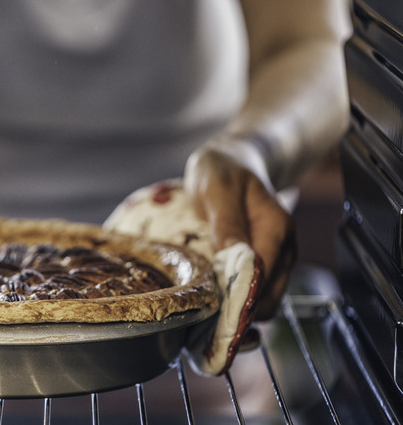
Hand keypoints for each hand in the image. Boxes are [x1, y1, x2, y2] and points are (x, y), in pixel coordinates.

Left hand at [184, 144, 295, 319]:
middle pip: (267, 300)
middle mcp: (283, 250)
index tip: (210, 313)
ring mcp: (275, 260)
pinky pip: (253, 295)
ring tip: (202, 318)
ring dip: (235, 313)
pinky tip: (210, 305)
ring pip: (262, 303)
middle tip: (200, 322)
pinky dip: (234, 305)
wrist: (234, 161)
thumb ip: (226, 223)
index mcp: (276, 230)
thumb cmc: (223, 171)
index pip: (263, 278)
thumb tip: (232, 258)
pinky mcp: (262, 266)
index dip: (238, 300)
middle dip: (237, 314)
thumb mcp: (218, 189)